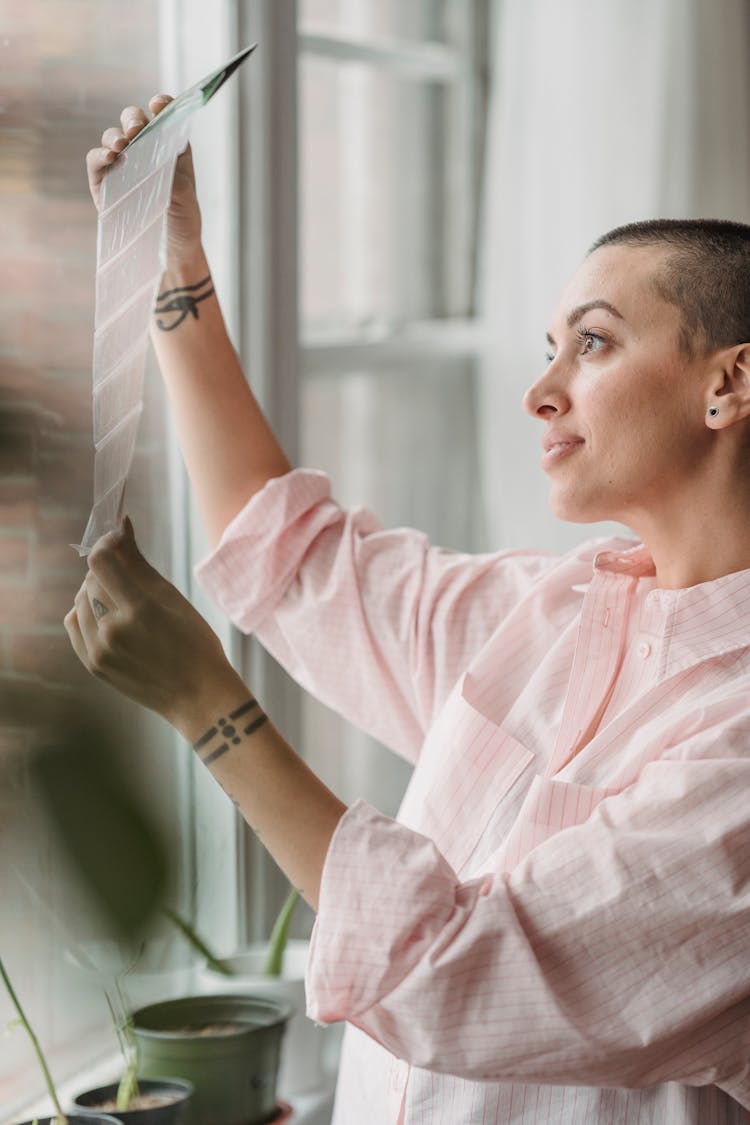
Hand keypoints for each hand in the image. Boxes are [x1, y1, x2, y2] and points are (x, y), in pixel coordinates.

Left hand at [64, 517, 234, 728]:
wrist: (197, 695)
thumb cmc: (195, 642)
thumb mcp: (173, 598)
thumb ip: (139, 562)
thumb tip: (122, 525)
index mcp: (139, 610)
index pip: (101, 561)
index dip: (106, 543)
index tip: (117, 538)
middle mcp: (113, 631)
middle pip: (91, 581)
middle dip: (107, 569)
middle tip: (127, 571)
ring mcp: (99, 651)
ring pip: (80, 601)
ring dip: (95, 591)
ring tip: (121, 598)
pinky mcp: (92, 664)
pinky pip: (74, 624)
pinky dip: (84, 612)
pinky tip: (106, 615)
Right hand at [85, 95, 202, 265]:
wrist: (170, 246)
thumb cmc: (182, 216)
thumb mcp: (185, 194)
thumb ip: (172, 173)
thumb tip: (155, 160)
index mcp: (168, 144)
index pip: (162, 114)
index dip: (160, 105)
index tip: (158, 105)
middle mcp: (143, 148)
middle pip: (132, 120)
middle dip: (133, 119)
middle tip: (137, 129)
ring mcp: (121, 162)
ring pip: (112, 136)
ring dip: (115, 136)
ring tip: (122, 145)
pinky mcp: (103, 179)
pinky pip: (96, 159)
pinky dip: (100, 155)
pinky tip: (109, 157)